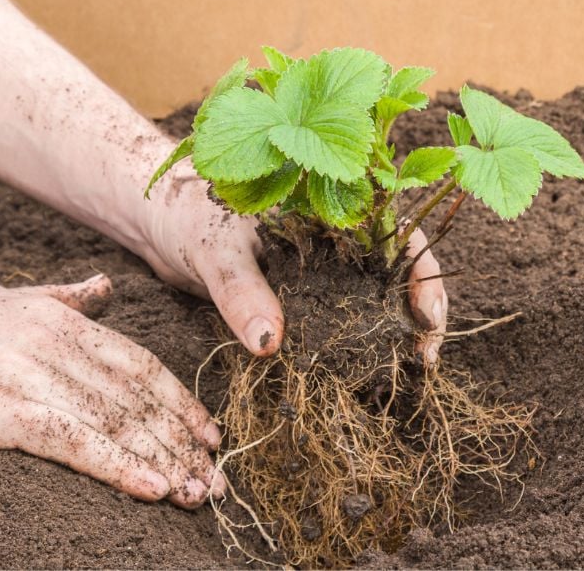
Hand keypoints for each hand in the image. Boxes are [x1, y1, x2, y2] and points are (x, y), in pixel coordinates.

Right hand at [0, 274, 222, 506]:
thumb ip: (55, 298)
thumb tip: (104, 289)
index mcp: (52, 314)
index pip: (135, 362)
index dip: (177, 401)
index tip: (207, 434)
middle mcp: (49, 337)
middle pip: (137, 395)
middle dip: (182, 439)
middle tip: (217, 478)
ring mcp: (24, 371)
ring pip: (116, 420)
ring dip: (164, 460)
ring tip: (198, 495)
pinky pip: (75, 441)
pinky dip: (120, 466)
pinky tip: (152, 489)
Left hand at [139, 166, 448, 362]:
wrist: (157, 225)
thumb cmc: (187, 215)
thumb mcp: (214, 250)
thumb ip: (242, 292)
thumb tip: (270, 344)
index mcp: (332, 207)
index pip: (400, 235)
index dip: (424, 273)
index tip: (426, 317)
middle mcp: (339, 239)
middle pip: (403, 273)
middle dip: (424, 314)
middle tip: (425, 360)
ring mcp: (326, 270)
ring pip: (379, 301)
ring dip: (398, 335)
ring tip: (410, 373)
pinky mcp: (305, 299)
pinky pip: (344, 322)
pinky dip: (360, 348)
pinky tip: (367, 376)